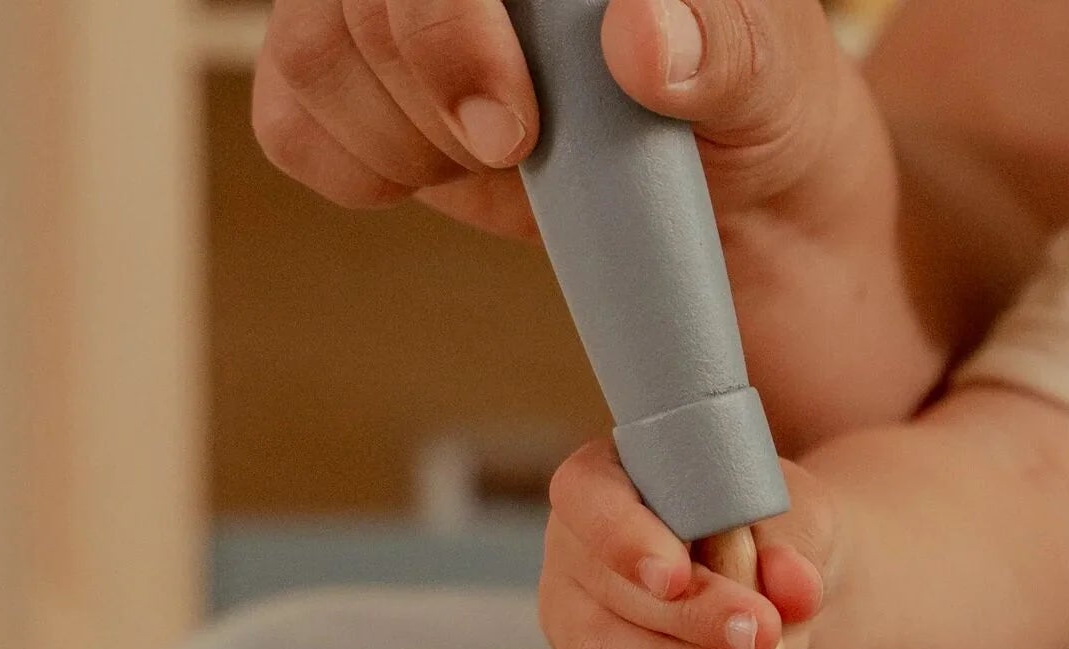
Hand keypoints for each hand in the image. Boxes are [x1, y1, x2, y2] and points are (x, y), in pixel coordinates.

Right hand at [251, 0, 848, 241]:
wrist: (738, 210)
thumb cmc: (761, 115)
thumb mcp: (774, 81)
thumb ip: (722, 48)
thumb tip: (645, 37)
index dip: (443, 14)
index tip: (510, 115)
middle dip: (427, 78)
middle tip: (518, 147)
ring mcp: (406, 14)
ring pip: (310, 49)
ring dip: (399, 133)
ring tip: (507, 157)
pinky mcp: (367, 91)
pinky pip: (294, 118)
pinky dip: (356, 164)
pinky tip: (443, 171)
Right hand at [537, 438, 834, 648]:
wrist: (773, 596)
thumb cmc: (771, 536)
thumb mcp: (797, 519)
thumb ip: (795, 543)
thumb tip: (796, 586)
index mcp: (610, 478)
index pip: (588, 496)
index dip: (622, 537)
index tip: (675, 576)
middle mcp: (575, 549)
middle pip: (604, 589)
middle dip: (684, 621)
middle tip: (758, 638)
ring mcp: (575, 621)